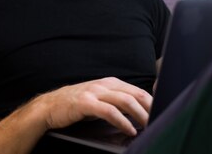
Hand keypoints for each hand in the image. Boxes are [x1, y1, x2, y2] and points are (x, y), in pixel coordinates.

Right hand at [34, 77, 151, 135]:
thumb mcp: (99, 99)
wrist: (49, 107)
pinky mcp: (86, 103)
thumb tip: (137, 113)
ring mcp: (95, 92)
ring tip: (148, 126)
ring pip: (125, 101)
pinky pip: (109, 111)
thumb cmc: (76, 105)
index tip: (161, 113)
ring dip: (139, 115)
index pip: (138, 91)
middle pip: (135, 94)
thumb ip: (115, 102)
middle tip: (160, 121)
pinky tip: (129, 129)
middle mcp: (104, 85)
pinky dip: (122, 121)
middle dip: (150, 109)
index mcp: (110, 83)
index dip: (152, 102)